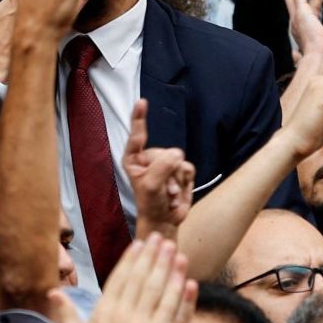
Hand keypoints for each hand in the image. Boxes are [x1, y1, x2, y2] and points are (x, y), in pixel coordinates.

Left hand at [121, 99, 192, 239]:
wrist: (166, 220)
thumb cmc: (151, 204)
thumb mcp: (151, 186)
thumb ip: (162, 167)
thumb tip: (177, 152)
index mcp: (135, 159)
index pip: (137, 136)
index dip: (140, 118)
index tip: (142, 102)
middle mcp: (150, 158)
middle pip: (165, 152)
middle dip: (168, 172)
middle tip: (163, 191)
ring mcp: (166, 163)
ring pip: (179, 160)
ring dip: (176, 180)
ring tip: (169, 194)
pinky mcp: (181, 170)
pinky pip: (188, 168)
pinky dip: (185, 182)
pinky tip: (178, 193)